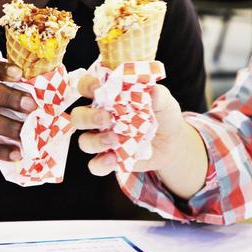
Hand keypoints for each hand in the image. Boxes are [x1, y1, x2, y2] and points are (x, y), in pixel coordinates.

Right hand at [71, 67, 185, 175]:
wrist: (172, 144)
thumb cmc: (163, 115)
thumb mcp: (165, 102)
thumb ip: (159, 95)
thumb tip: (154, 91)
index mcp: (108, 98)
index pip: (86, 87)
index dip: (86, 85)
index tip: (96, 87)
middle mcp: (100, 118)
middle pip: (78, 117)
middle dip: (87, 117)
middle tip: (106, 118)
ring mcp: (102, 140)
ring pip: (84, 141)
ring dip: (95, 141)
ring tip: (115, 140)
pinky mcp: (109, 160)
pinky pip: (95, 165)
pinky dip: (101, 164)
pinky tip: (113, 159)